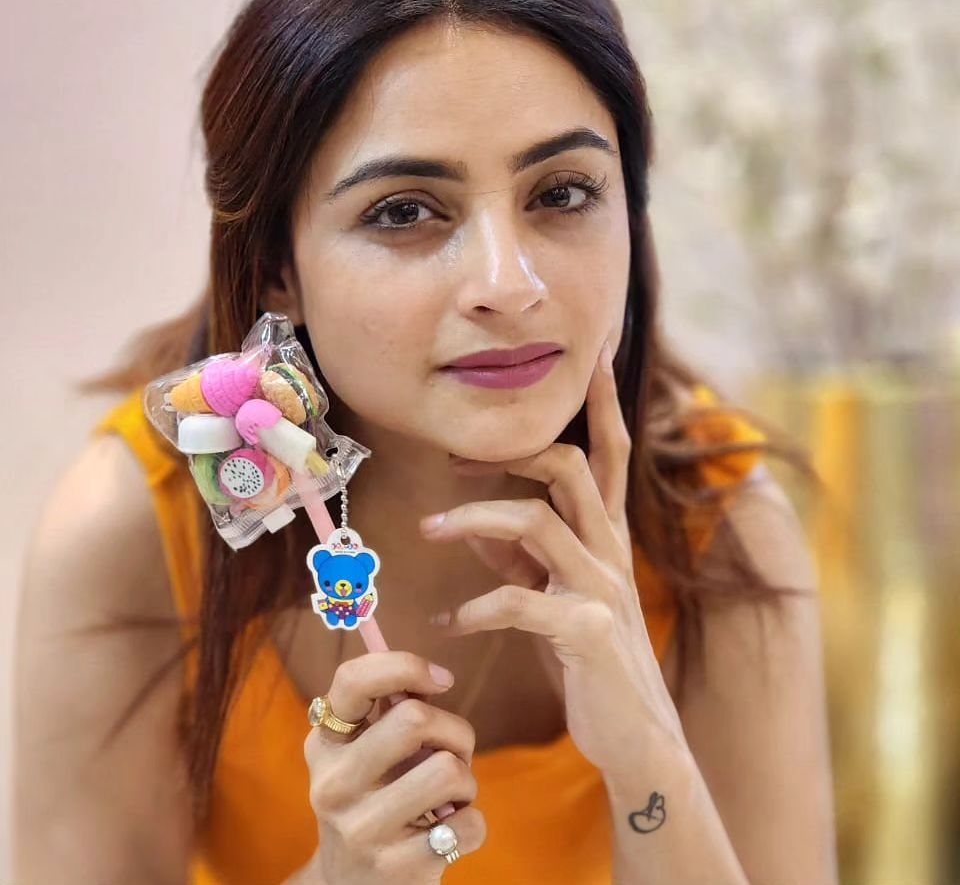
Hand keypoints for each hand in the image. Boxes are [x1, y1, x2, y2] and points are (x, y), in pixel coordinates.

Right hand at [304, 651, 485, 883]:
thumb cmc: (373, 799)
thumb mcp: (362, 754)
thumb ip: (389, 713)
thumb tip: (433, 678)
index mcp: (325, 744)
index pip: (353, 680)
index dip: (405, 665)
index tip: (441, 678)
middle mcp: (334, 784)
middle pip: (414, 719)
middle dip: (454, 730)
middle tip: (452, 752)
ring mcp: (363, 829)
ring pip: (449, 770)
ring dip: (466, 779)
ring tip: (449, 796)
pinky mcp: (397, 868)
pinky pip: (468, 823)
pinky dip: (471, 823)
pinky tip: (447, 831)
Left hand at [420, 340, 685, 774]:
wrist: (638, 738)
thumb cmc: (590, 659)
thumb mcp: (556, 595)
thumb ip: (522, 557)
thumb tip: (477, 523)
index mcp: (608, 536)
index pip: (611, 452)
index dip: (604, 401)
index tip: (597, 351)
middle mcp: (612, 550)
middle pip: (574, 467)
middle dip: (514, 447)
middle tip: (454, 454)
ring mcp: (603, 588)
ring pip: (537, 521)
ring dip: (473, 518)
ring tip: (428, 529)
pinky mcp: (585, 632)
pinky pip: (520, 601)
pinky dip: (476, 606)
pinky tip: (450, 623)